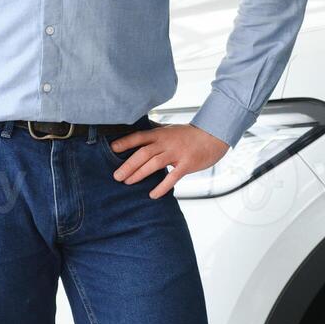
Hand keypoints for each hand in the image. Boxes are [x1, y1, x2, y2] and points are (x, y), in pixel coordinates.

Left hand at [110, 123, 227, 198]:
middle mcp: (167, 142)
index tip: (111, 149)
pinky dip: (161, 187)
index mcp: (161, 133)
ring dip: (139, 174)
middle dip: (128, 165)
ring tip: (128, 183)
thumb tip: (138, 129)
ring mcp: (177, 153)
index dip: (125, 142)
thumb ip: (155, 131)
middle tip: (116, 176)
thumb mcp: (170, 129)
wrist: (213, 136)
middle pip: (143, 153)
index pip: (139, 136)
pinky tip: (152, 194)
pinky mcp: (187, 164)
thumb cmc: (190, 134)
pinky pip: (172, 177)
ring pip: (154, 164)